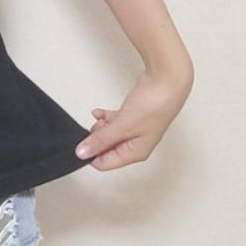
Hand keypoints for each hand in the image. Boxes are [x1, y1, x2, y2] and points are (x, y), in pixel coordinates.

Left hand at [74, 66, 192, 170]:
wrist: (166, 82)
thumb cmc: (153, 107)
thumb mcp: (121, 126)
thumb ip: (100, 140)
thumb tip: (82, 153)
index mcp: (135, 153)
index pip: (105, 163)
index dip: (91, 154)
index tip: (80, 143)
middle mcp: (136, 144)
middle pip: (107, 149)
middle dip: (95, 139)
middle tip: (90, 129)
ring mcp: (135, 130)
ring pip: (110, 134)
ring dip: (100, 127)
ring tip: (98, 119)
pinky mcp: (133, 116)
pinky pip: (114, 122)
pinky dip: (106, 118)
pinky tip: (99, 112)